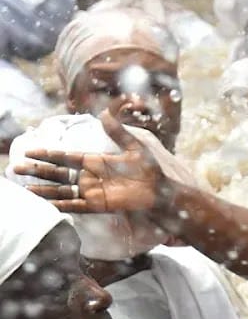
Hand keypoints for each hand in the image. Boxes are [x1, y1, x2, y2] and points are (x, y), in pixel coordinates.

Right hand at [14, 111, 168, 214]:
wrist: (160, 191)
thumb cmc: (150, 170)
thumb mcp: (134, 147)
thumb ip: (118, 131)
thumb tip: (104, 112)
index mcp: (95, 161)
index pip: (65, 157)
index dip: (48, 154)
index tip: (30, 150)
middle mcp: (89, 176)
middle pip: (57, 174)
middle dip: (37, 170)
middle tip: (16, 167)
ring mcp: (91, 191)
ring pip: (61, 190)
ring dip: (43, 190)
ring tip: (24, 189)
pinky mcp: (97, 205)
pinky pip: (74, 205)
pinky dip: (60, 205)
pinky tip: (46, 205)